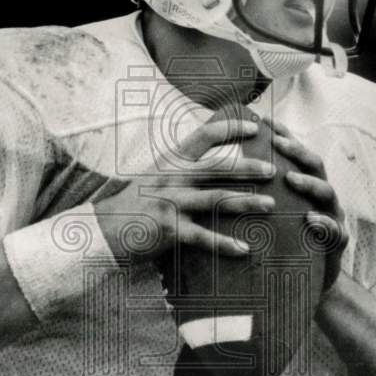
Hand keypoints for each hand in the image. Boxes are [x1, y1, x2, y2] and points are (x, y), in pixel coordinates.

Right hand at [93, 117, 275, 260]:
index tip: (255, 126)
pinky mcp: (170, 229)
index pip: (204, 135)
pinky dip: (225, 243)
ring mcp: (171, 203)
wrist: (102, 230)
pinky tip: (244, 249)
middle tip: (273, 169)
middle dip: (248, 167)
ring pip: (216, 199)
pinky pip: (203, 237)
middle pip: (218, 167)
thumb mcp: (155, 179)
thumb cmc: (132, 206)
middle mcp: (173, 178)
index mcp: (171, 161)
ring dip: (246, 202)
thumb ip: (181, 172)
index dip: (231, 128)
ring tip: (270, 205)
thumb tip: (210, 169)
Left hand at [266, 118, 347, 291]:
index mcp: (305, 186)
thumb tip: (225, 168)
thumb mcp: (270, 214)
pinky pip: (335, 232)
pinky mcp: (336, 244)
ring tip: (291, 179)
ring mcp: (332, 217)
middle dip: (297, 152)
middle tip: (277, 144)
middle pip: (315, 165)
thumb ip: (259, 192)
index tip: (265, 120)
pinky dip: (324, 224)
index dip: (285, 135)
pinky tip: (311, 221)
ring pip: (328, 193)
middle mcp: (321, 197)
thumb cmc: (282, 243)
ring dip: (310, 184)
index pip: (296, 154)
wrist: (304, 283)